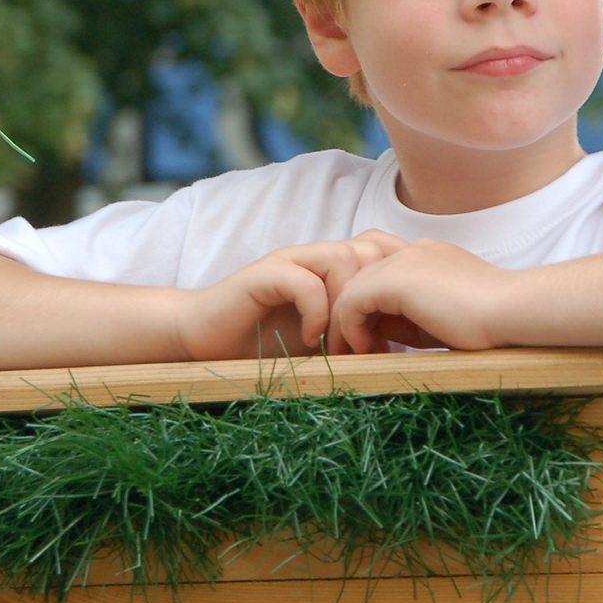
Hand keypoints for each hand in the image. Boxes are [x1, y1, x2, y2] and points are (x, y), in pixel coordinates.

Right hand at [176, 231, 406, 359]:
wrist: (203, 341)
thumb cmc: (264, 345)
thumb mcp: (323, 344)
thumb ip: (355, 337)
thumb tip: (399, 351)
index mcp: (334, 269)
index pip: (384, 252)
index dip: (394, 289)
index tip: (389, 336)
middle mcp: (316, 257)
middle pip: (371, 251)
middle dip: (374, 301)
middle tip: (362, 346)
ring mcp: (290, 261)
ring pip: (344, 258)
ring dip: (347, 308)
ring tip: (336, 347)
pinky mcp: (264, 274)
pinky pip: (305, 280)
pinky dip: (315, 312)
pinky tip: (310, 339)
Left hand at [331, 239, 514, 353]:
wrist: (512, 312)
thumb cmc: (489, 324)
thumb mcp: (438, 321)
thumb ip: (405, 320)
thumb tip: (371, 332)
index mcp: (428, 257)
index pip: (379, 273)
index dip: (367, 307)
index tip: (371, 342)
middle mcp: (412, 250)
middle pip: (359, 276)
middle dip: (348, 313)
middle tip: (349, 348)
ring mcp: (404, 259)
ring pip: (351, 287)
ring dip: (345, 322)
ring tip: (353, 353)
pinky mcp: (396, 277)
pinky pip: (352, 300)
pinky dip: (351, 326)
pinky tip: (366, 348)